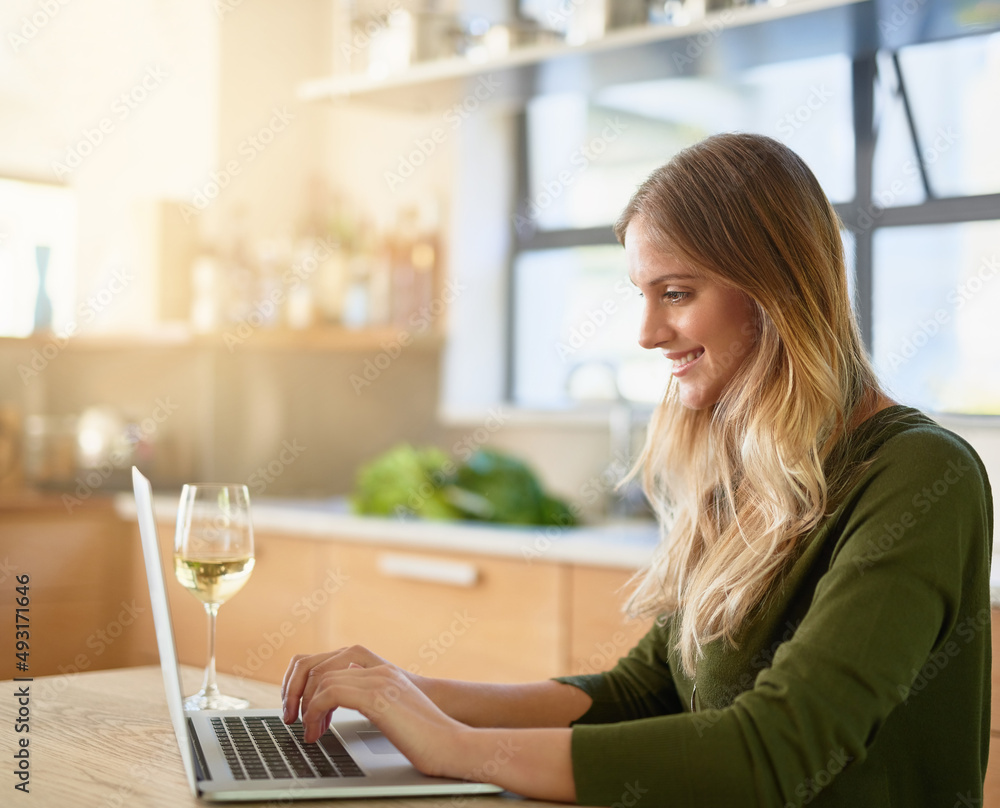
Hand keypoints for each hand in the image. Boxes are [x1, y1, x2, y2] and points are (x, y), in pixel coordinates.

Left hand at [281, 647, 466, 778]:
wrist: (453, 745)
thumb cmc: (427, 739)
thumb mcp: (395, 714)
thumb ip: (374, 700)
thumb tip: (344, 697)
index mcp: (382, 673)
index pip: (331, 665)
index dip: (309, 686)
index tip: (303, 712)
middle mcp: (378, 671)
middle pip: (320, 667)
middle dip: (298, 694)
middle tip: (294, 721)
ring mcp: (379, 681)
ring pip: (322, 680)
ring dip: (306, 708)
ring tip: (308, 733)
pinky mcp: (377, 697)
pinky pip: (330, 694)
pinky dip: (315, 713)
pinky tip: (317, 733)